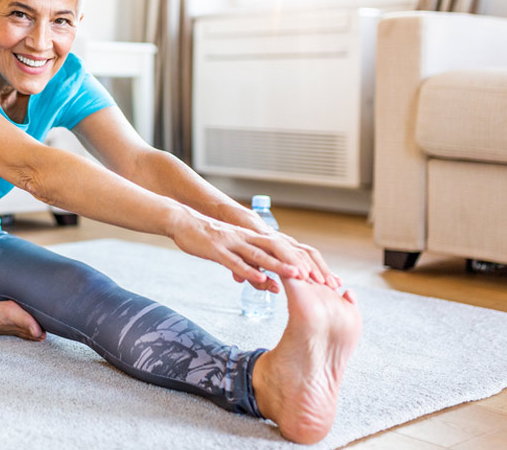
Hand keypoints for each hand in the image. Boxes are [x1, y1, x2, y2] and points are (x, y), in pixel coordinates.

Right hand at [171, 209, 334, 292]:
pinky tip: (261, 279)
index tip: (324, 279)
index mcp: (255, 239)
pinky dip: (249, 270)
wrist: (182, 222)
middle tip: (319, 281)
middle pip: (282, 250)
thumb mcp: (234, 255)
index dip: (307, 263)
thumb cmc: (208, 240)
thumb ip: (251, 268)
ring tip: (298, 277)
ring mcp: (234, 243)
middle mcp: (249, 238)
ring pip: (262, 255)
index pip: (288, 250)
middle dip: (301, 265)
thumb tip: (268, 284)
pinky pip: (236, 261)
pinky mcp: (217, 249)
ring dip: (281, 266)